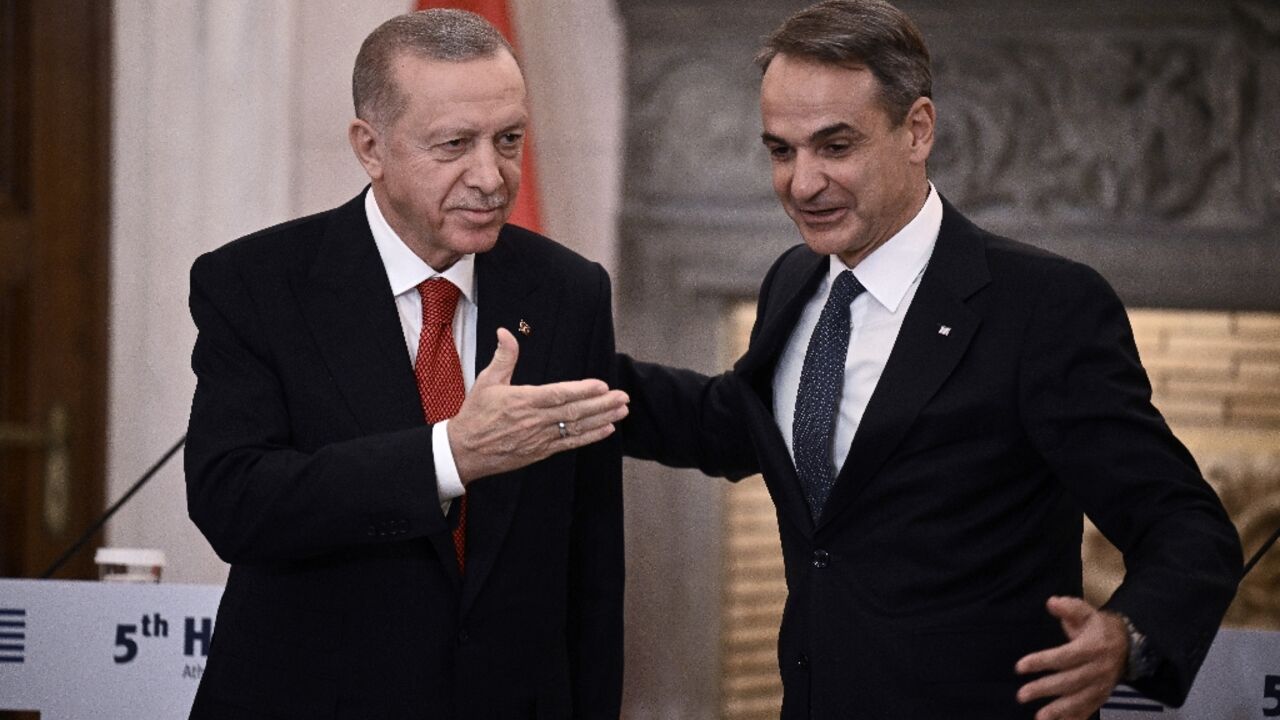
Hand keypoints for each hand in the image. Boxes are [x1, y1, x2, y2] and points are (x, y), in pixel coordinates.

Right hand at [448, 327, 628, 482]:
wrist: (464, 451)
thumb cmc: (475, 414)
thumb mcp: (486, 381)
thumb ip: (503, 357)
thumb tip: (506, 332)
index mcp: (522, 401)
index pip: (558, 395)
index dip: (582, 391)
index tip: (602, 385)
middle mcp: (534, 421)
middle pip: (574, 412)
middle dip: (602, 404)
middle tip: (623, 397)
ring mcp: (539, 438)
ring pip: (576, 428)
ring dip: (601, 419)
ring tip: (622, 410)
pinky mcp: (541, 452)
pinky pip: (569, 443)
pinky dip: (590, 437)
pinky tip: (606, 429)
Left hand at [1015, 596, 1127, 719]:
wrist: (1129, 645)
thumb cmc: (1099, 627)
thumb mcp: (1086, 612)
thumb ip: (1069, 608)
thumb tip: (1051, 602)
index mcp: (1092, 648)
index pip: (1064, 657)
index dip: (1042, 662)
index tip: (1020, 667)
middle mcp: (1098, 670)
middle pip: (1069, 682)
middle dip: (1044, 689)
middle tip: (1021, 695)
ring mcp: (1101, 686)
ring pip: (1079, 701)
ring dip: (1059, 711)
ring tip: (1039, 718)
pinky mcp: (1102, 696)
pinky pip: (1089, 710)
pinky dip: (1075, 719)